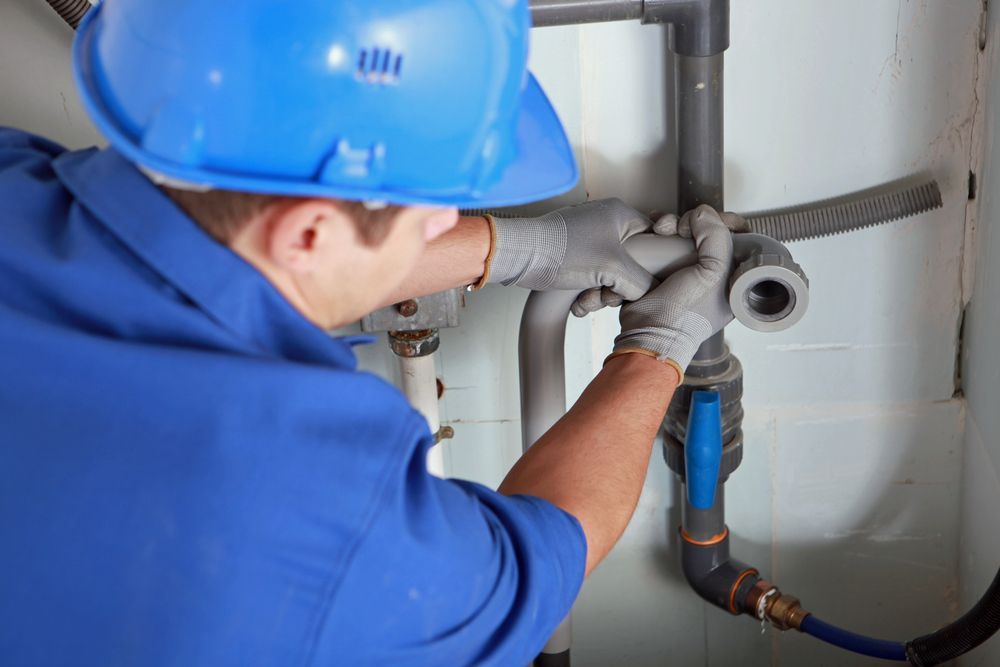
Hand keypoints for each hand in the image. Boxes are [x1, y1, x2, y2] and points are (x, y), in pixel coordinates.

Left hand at [485, 198, 655, 316]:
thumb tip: (650, 292)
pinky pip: (591, 279)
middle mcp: (605, 224)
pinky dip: (586, 294)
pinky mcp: (573, 256)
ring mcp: (588, 240)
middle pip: (632, 263)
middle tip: (606, 293)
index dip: (652, 262)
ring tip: (585, 300)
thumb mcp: (614, 268)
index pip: (654, 237)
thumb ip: (642, 281)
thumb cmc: (562, 251)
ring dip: (600, 295)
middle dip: (618, 287)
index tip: (641, 278)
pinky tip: (576, 303)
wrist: (519, 257)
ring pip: (610, 276)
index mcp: (620, 215)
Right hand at [612, 205, 735, 370]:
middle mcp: (710, 273)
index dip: (726, 222)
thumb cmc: (683, 317)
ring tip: (661, 230)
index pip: (739, 238)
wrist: (647, 332)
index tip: (713, 220)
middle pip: (708, 230)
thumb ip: (716, 237)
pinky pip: (663, 240)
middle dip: (693, 220)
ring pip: (683, 232)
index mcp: (732, 278)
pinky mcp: (661, 268)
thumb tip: (701, 215)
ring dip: (671, 224)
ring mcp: (684, 270)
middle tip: (681, 227)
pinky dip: (657, 231)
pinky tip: (652, 231)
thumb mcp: (713, 273)